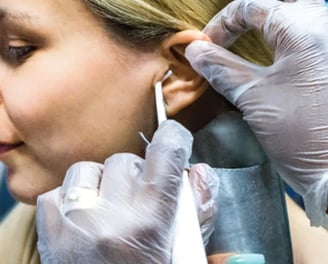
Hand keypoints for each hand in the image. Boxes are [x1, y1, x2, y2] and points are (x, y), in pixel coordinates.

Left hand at [36, 120, 218, 263]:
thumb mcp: (183, 251)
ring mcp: (74, 224)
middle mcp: (109, 220)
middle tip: (136, 201)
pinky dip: (72, 199)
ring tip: (107, 211)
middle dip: (135, 176)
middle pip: (124, 161)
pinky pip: (58, 191)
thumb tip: (197, 169)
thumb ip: (198, 208)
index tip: (173, 136)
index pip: (164, 157)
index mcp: (150, 224)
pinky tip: (83, 220)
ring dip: (101, 184)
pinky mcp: (48, 230)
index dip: (173, 138)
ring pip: (88, 170)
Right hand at [185, 0, 327, 226]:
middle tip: (222, 43)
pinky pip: (303, 38)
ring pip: (290, 21)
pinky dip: (278, 43)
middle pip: (273, 9)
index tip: (205, 46)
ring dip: (261, 31)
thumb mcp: (253, 97)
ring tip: (241, 46)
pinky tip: (268, 57)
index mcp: (304, 31)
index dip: (221, 23)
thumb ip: (221, 68)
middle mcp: (324, 27)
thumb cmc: (300, 134)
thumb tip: (194, 50)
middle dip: (242, 23)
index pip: (253, 6)